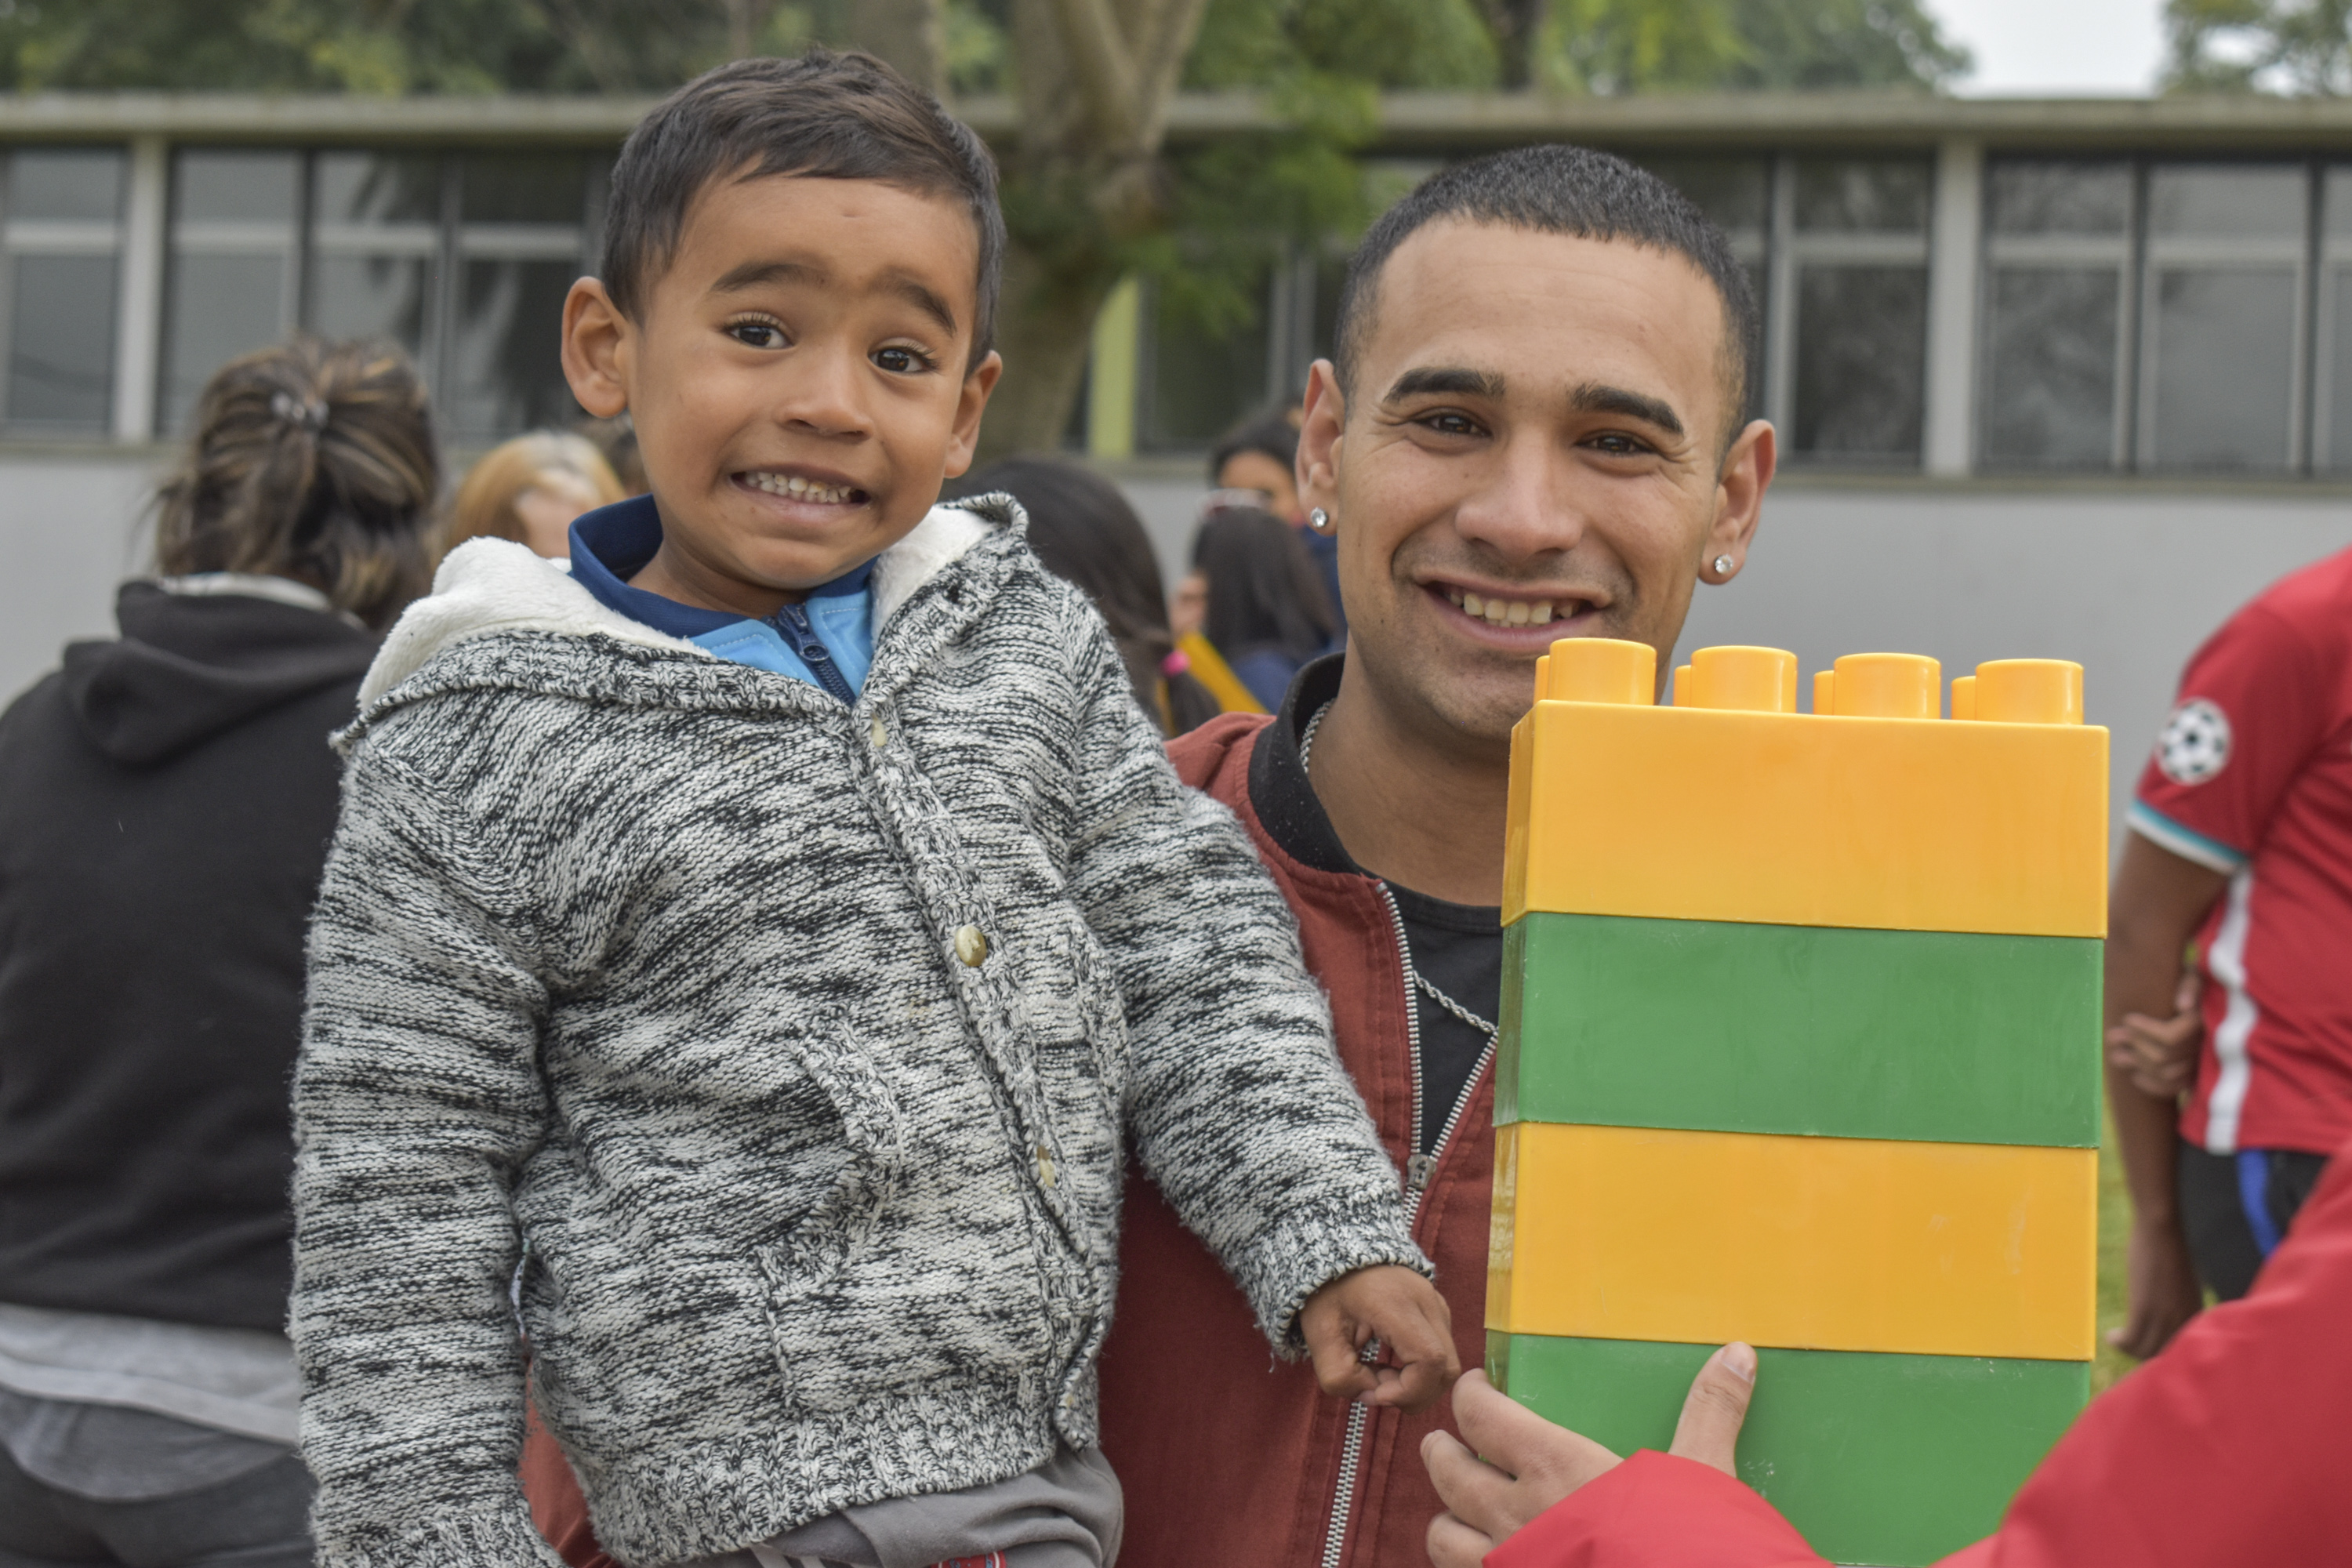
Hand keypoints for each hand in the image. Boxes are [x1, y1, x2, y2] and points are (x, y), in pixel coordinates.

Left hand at [1297, 1264, 1458, 1412]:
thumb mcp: (1320, 1337)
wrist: (1339, 1254)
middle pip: (1447, 1367)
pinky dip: (1421, 1371)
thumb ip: (1340, 1377)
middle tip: (1377, 1388)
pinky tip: (1391, 1364)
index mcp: (1395, 1302)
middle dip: (1415, 1394)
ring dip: (1418, 1384)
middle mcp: (1425, 1300)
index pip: (1429, 1359)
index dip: (1408, 1390)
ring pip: (1448, 1363)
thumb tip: (1373, 1395)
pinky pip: (1442, 1352)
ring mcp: (1437, 1303)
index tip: (1375, 1393)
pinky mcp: (1439, 1310)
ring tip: (1381, 1374)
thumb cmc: (1328, 1294)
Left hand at [1423, 1347, 1756, 1566]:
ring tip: (1462, 1509)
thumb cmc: (1695, 1545)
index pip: (1480, 1414)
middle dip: (1442, 1451)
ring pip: (1442, 1536)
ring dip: (1448, 1518)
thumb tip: (1738, 1353)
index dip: (1470, 1395)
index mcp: (1555, 1467)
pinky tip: (1492, 1564)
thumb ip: (1711, 1411)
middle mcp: (1517, 1517)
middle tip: (1451, 1442)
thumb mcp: (1704, 1474)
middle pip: (1446, 1471)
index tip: (1476, 1387)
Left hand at [2106, 970, 2202, 1099]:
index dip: (2144, 1030)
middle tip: (2112, 1035)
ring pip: (2166, 1074)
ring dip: (2137, 1065)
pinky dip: (2153, 1086)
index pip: (2170, 1037)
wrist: (2206, 997)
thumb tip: (2182, 1006)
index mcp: (2205, 1023)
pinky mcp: (2198, 1075)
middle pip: (2164, 1057)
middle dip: (2134, 1046)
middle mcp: (2206, 1046)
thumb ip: (2190, 986)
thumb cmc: (2193, 982)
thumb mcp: (2194, 975)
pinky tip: (2135, 1076)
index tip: (2127, 1019)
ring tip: (2116, 1055)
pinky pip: (2175, 1088)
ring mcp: (2202, 1062)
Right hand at [2109, 1212, 2203, 1359]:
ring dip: (2129, 1350)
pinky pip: (2132, 1340)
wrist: (2161, 1230)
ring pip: (2147, 1350)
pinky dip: (2120, 1343)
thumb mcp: (2184, 1280)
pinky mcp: (2144, 1308)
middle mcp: (2185, 1320)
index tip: (2145, 1348)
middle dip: (2144, 1355)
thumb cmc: (2171, 1248)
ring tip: (2117, 1341)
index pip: (2183, 1348)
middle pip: (2164, 1354)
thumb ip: (2181, 1300)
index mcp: (2197, 1313)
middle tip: (2128, 1346)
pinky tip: (2111, 1336)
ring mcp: (2165, 1315)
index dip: (2162, 1352)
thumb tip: (2171, 1308)